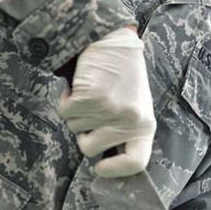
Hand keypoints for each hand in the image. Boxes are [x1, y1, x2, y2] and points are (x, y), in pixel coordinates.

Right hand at [58, 27, 155, 176]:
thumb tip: (103, 160)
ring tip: (91, 91)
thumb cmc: (123, 76)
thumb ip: (125, 133)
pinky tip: (79, 85)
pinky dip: (66, 100)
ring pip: (75, 129)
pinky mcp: (90, 98)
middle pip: (90, 149)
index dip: (115, 170)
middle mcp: (129, 121)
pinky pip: (65, 113)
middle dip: (83, 133)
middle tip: (92, 112)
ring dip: (76, 113)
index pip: (135, 163)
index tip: (100, 168)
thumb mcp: (135, 107)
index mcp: (145, 126)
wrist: (113, 39)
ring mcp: (109, 110)